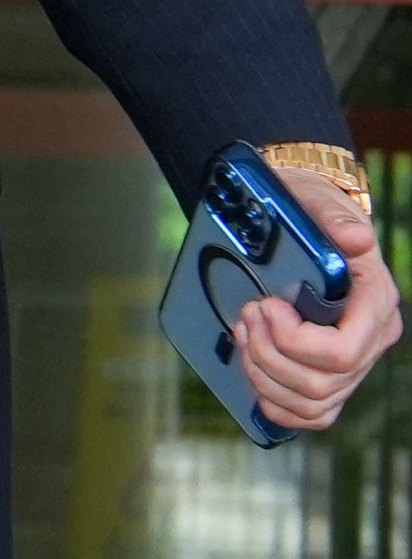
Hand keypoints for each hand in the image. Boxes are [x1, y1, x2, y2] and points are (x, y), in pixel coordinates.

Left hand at [238, 170, 401, 432]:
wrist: (304, 223)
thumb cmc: (309, 213)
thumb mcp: (317, 201)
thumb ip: (333, 218)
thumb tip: (356, 239)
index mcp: (375, 304)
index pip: (343, 352)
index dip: (295, 340)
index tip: (266, 305)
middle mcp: (371, 340)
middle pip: (322, 382)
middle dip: (268, 353)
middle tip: (245, 314)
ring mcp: (352, 364)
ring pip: (313, 401)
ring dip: (263, 375)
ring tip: (242, 333)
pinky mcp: (331, 376)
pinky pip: (312, 414)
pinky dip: (277, 403)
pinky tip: (253, 375)